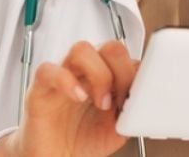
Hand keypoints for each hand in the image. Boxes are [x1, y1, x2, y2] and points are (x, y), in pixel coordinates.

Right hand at [0, 39, 139, 156]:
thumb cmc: (84, 141)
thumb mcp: (117, 128)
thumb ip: (132, 111)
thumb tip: (148, 102)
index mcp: (106, 77)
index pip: (127, 56)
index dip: (136, 72)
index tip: (139, 94)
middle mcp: (85, 72)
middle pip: (109, 46)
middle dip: (122, 70)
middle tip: (121, 98)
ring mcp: (63, 76)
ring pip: (82, 49)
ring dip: (99, 74)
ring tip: (102, 103)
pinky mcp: (40, 89)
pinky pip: (48, 70)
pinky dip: (66, 81)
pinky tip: (79, 97)